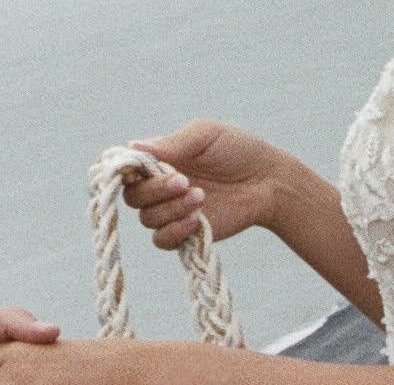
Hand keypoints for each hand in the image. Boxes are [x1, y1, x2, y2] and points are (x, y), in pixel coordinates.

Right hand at [125, 120, 289, 249]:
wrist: (267, 181)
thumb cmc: (238, 151)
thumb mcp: (205, 135)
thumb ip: (172, 143)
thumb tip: (133, 147)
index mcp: (160, 161)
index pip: (127, 170)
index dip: (125, 172)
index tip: (138, 171)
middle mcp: (160, 187)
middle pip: (132, 197)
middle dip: (155, 190)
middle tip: (184, 181)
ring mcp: (170, 212)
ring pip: (147, 218)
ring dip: (172, 208)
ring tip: (201, 196)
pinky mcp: (183, 233)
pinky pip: (161, 240)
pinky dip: (174, 230)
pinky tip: (196, 219)